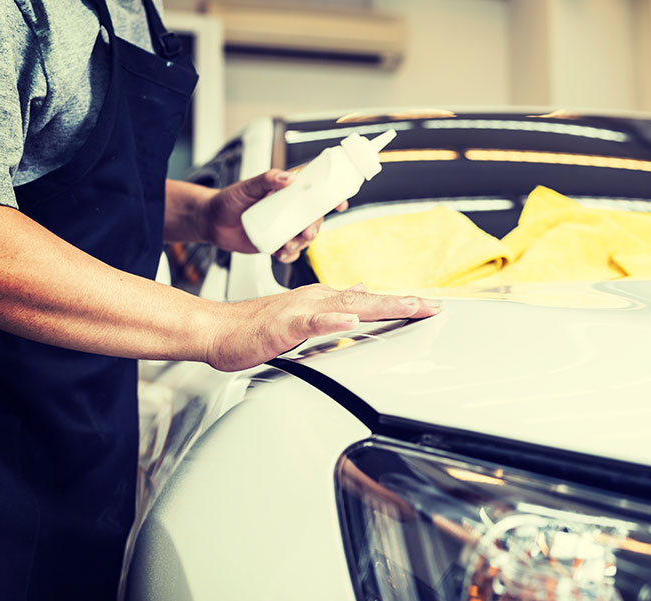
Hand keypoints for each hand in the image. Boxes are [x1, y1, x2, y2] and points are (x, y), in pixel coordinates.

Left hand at [204, 169, 347, 260]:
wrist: (212, 222)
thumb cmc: (229, 200)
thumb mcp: (247, 187)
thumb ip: (267, 179)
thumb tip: (288, 178)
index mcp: (287, 192)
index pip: (314, 192)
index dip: (331, 197)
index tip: (340, 203)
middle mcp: (289, 210)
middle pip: (313, 219)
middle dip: (314, 228)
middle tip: (306, 233)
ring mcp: (284, 228)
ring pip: (303, 238)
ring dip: (301, 244)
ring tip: (286, 246)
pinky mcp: (276, 243)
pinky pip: (290, 253)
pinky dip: (289, 256)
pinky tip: (281, 255)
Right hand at [205, 284, 440, 371]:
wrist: (216, 328)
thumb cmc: (254, 327)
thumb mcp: (302, 315)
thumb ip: (331, 306)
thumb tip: (359, 294)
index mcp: (322, 299)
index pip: (369, 300)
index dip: (400, 303)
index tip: (429, 306)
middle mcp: (316, 299)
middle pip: (368, 300)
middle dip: (403, 303)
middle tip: (434, 307)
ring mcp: (301, 310)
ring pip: (347, 306)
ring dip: (380, 305)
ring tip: (409, 307)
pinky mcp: (283, 325)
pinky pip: (311, 322)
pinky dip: (332, 320)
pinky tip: (350, 322)